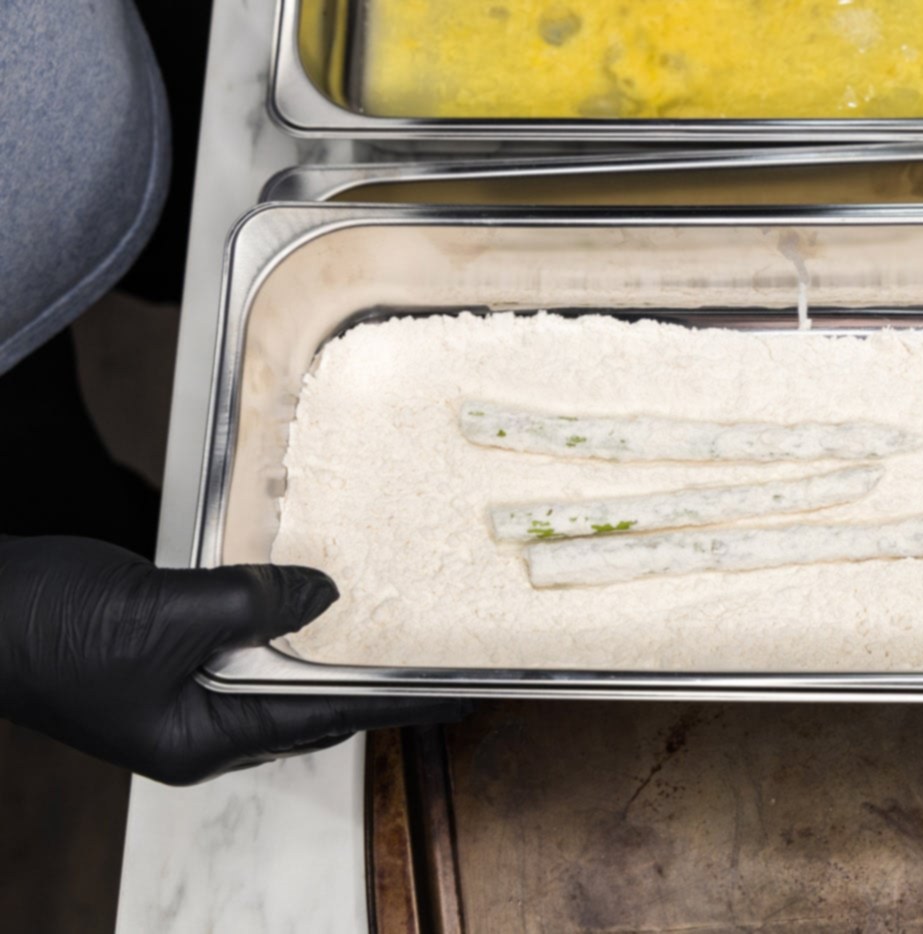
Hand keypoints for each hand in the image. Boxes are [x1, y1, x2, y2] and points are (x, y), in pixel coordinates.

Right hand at [0, 536, 468, 784]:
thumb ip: (255, 604)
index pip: (327, 718)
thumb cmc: (47, 629)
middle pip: (306, 707)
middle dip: (367, 684)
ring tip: (382, 632)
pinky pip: (239, 647)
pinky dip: (275, 626)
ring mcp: (175, 698)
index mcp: (203, 740)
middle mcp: (196, 731)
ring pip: (273, 678)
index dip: (396, 703)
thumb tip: (322, 596)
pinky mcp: (159, 662)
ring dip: (323, 652)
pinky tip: (300, 601)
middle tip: (428, 661)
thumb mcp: (168, 612)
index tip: (457, 697)